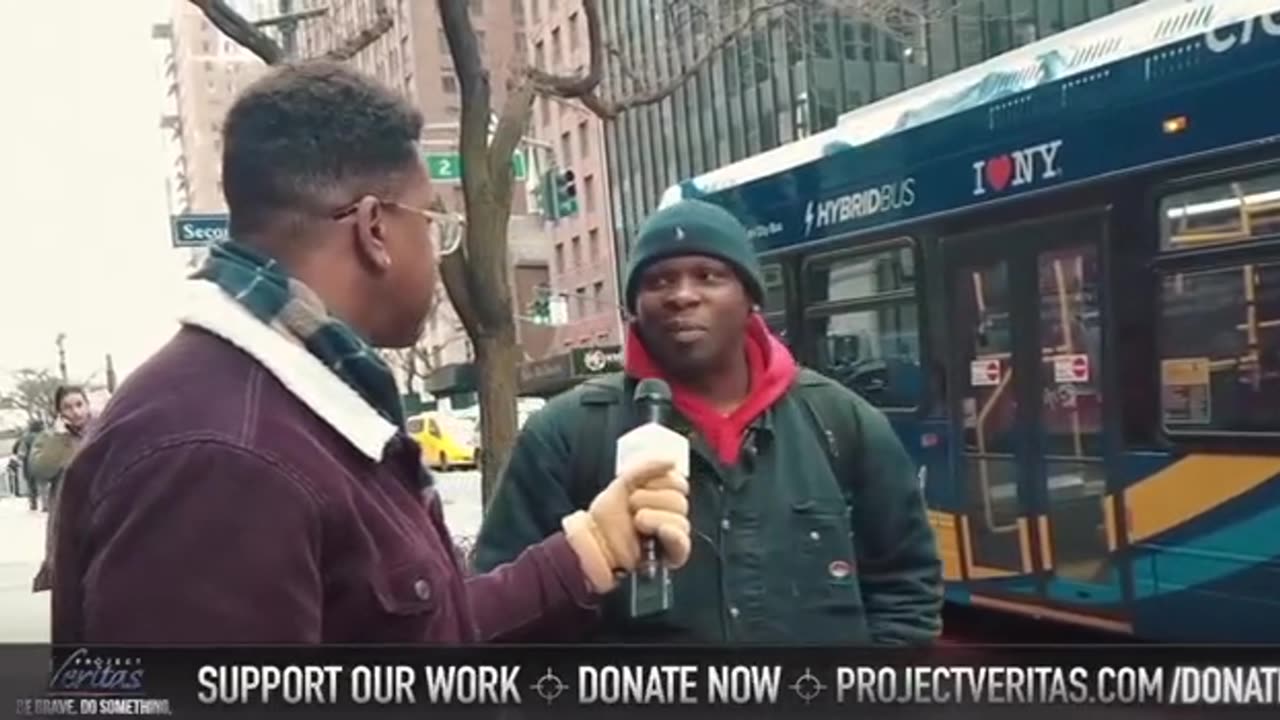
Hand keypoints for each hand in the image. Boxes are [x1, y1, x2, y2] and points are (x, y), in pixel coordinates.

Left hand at [562, 459, 690, 592]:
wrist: (593, 541)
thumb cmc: (606, 516)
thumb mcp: (624, 482)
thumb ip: (648, 468)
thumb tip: (673, 461)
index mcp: (662, 497)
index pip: (680, 484)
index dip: (662, 481)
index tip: (641, 486)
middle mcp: (670, 516)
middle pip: (681, 501)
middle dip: (653, 499)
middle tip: (632, 505)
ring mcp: (670, 538)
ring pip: (681, 521)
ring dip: (656, 517)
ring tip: (636, 521)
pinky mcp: (669, 557)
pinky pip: (682, 543)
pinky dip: (673, 534)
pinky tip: (661, 530)